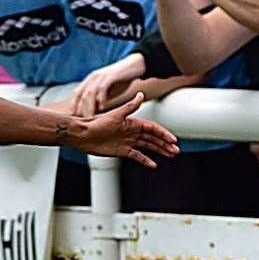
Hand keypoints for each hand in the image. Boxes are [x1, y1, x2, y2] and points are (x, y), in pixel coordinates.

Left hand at [64, 93, 179, 168]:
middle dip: (165, 144)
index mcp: (132, 123)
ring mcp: (127, 142)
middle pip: (152, 138)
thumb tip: (140, 94)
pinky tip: (153, 164)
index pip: (152, 129)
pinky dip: (145, 160)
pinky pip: (136, 155)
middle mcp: (131, 132)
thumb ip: (129, 106)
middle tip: (176, 151)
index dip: (163, 134)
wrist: (82, 134)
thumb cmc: (96, 124)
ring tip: (170, 155)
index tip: (173, 140)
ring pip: (147, 146)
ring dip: (159, 150)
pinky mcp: (121, 151)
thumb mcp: (115, 115)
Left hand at [72, 51, 145, 115]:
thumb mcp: (108, 92)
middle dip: (79, 109)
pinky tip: (102, 108)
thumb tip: (93, 114)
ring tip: (89, 118)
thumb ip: (99, 100)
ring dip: (88, 106)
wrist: (135, 65)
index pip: (77, 95)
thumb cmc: (120, 80)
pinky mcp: (110, 76)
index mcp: (90, 81)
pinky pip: (102, 88)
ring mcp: (101, 76)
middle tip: (80, 123)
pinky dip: (101, 98)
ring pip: (90, 93)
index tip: (74, 120)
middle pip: (81, 95)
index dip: (74, 107)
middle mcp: (92, 78)